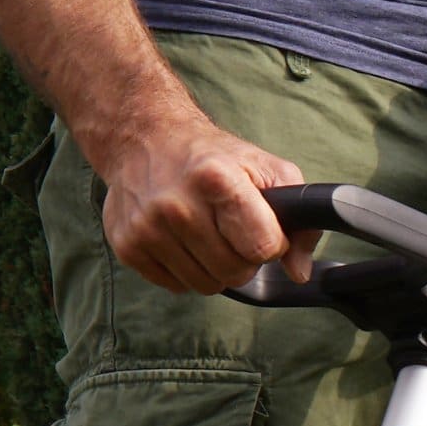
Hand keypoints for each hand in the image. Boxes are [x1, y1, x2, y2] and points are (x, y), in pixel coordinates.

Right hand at [100, 108, 308, 292]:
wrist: (144, 138)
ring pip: (206, 286)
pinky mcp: (127, 246)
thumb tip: (299, 272)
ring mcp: (148, 228)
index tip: (262, 228)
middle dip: (243, 258)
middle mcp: (177, 206)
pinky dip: (186, 270)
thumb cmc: (212, 156)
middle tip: (232, 231)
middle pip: (235, 272)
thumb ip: (298, 218)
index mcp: (216, 179)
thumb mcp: (266, 168)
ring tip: (206, 233)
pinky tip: (181, 239)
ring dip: (214, 267)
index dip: (271, 243)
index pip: (263, 247)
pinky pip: (176, 286)